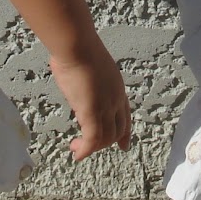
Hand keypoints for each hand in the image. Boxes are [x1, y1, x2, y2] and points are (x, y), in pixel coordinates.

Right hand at [49, 44, 131, 160]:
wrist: (77, 45)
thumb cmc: (77, 48)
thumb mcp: (89, 66)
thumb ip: (88, 78)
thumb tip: (74, 74)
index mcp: (117, 88)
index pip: (125, 116)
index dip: (124, 133)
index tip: (123, 145)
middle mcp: (115, 99)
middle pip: (116, 131)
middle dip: (104, 143)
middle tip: (86, 147)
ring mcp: (105, 106)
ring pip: (105, 138)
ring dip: (91, 147)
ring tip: (76, 147)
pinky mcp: (92, 112)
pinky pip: (92, 139)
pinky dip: (85, 150)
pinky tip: (77, 154)